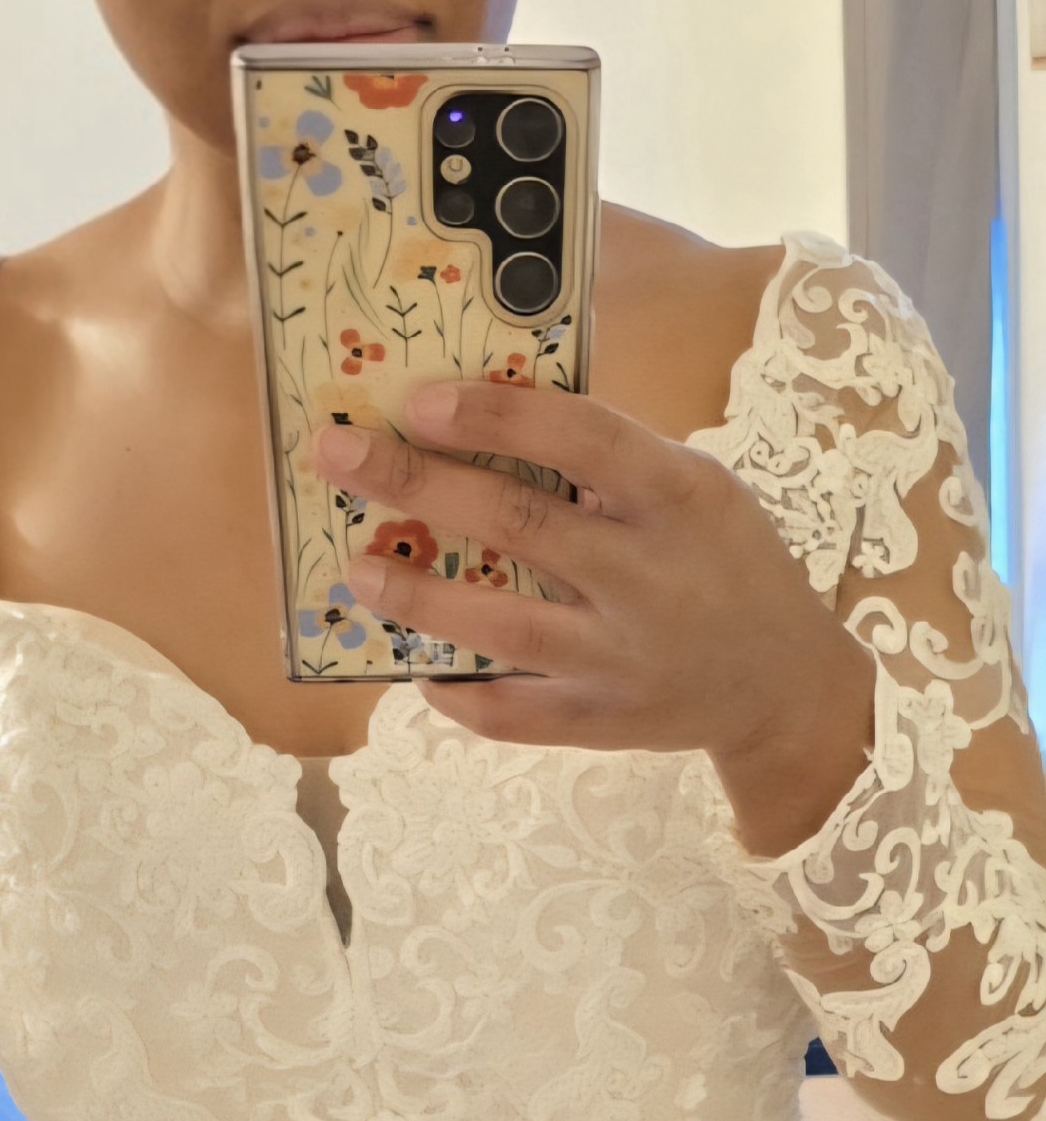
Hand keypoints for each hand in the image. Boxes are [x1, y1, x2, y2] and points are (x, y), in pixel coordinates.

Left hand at [312, 386, 875, 856]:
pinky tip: (415, 666)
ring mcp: (617, 657)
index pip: (580, 438)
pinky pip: (509, 713)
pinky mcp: (597, 722)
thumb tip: (488, 420)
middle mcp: (644, 576)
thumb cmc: (724, 560)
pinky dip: (455, 692)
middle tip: (341, 456)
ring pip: (502, 626)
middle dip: (420, 485)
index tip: (420, 399)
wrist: (780, 683)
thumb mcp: (695, 486)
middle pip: (519, 524)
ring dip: (418, 594)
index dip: (497, 414)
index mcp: (676, 495)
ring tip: (358, 567)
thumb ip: (609, 462)